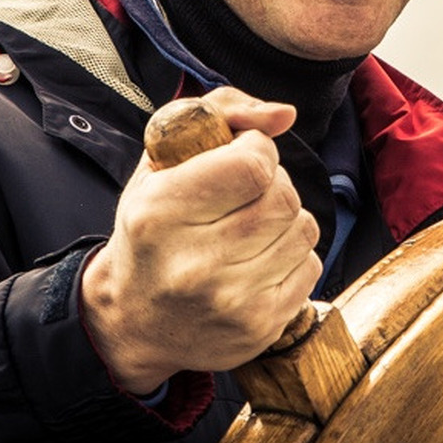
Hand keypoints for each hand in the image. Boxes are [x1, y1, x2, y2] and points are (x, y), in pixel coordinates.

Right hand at [81, 87, 321, 394]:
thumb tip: (285, 114)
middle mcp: (194, 264)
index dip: (258, 150)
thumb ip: (224, 112)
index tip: (240, 156)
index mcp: (161, 213)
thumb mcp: (163, 157)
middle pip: (284, 198)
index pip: (254, 165)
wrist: (134, 319)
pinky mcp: (258, 329)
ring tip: (249, 227)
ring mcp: (229, 303)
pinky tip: (257, 260)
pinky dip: (291, 255)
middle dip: (274, 183)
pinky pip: (309, 266)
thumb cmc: (153, 225)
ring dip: (285, 219)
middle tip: (245, 194)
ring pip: (303, 229)